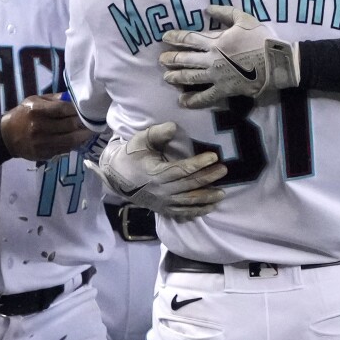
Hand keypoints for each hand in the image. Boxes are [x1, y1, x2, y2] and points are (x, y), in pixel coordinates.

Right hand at [0, 94, 94, 160]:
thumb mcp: (34, 100)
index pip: (64, 109)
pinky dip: (75, 144)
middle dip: (85, 123)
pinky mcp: (44, 154)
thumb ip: (55, 99)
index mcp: (37, 110)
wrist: (7, 136)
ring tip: (92, 130)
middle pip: (70, 125)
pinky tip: (81, 138)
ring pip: (71, 140)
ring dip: (84, 135)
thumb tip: (74, 97)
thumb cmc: (23, 114)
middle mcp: (39, 127)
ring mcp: (42, 142)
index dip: (78, 109)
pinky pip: (65, 149)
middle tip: (95, 120)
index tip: (88, 109)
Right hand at [87, 123, 228, 219]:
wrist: (116, 177)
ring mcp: (162, 202)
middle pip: (188, 186)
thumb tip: (174, 126)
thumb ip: (157, 133)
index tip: (214, 156)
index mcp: (155, 173)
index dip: (198, 163)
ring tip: (222, 192)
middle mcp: (160, 190)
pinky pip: (183, 213)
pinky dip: (198, 211)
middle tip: (224, 170)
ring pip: (188, 202)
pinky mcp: (163, 209)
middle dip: (208, 178)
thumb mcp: (141, 140)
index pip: (181, 169)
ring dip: (207, 198)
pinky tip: (210, 207)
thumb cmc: (132, 155)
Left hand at [160, 6, 299, 107]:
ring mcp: (216, 76)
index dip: (175, 38)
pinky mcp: (224, 90)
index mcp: (216, 41)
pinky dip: (193, 100)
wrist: (276, 62)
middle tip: (161, 60)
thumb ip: (224, 12)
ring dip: (176, 77)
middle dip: (171, 59)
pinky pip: (205, 96)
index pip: (189, 39)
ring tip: (167, 77)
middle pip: (185, 59)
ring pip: (190, 77)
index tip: (165, 38)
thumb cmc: (261, 38)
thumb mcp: (244, 18)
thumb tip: (207, 9)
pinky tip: (183, 101)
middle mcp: (211, 59)